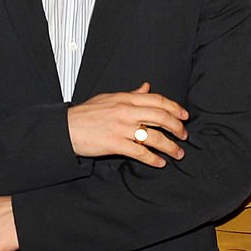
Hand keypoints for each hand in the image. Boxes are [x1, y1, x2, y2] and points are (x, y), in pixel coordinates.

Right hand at [67, 82, 188, 164]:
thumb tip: (147, 87)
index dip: (175, 108)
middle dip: (177, 127)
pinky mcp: (115, 144)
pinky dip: (153, 159)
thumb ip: (131, 94)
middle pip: (161, 117)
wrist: (66, 128)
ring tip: (178, 153)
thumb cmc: (87, 113)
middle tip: (184, 135)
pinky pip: (140, 152)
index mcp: (126, 98)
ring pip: (154, 136)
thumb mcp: (109, 98)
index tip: (184, 116)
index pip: (158, 100)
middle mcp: (126, 111)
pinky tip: (160, 163)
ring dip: (170, 146)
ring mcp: (122, 128)